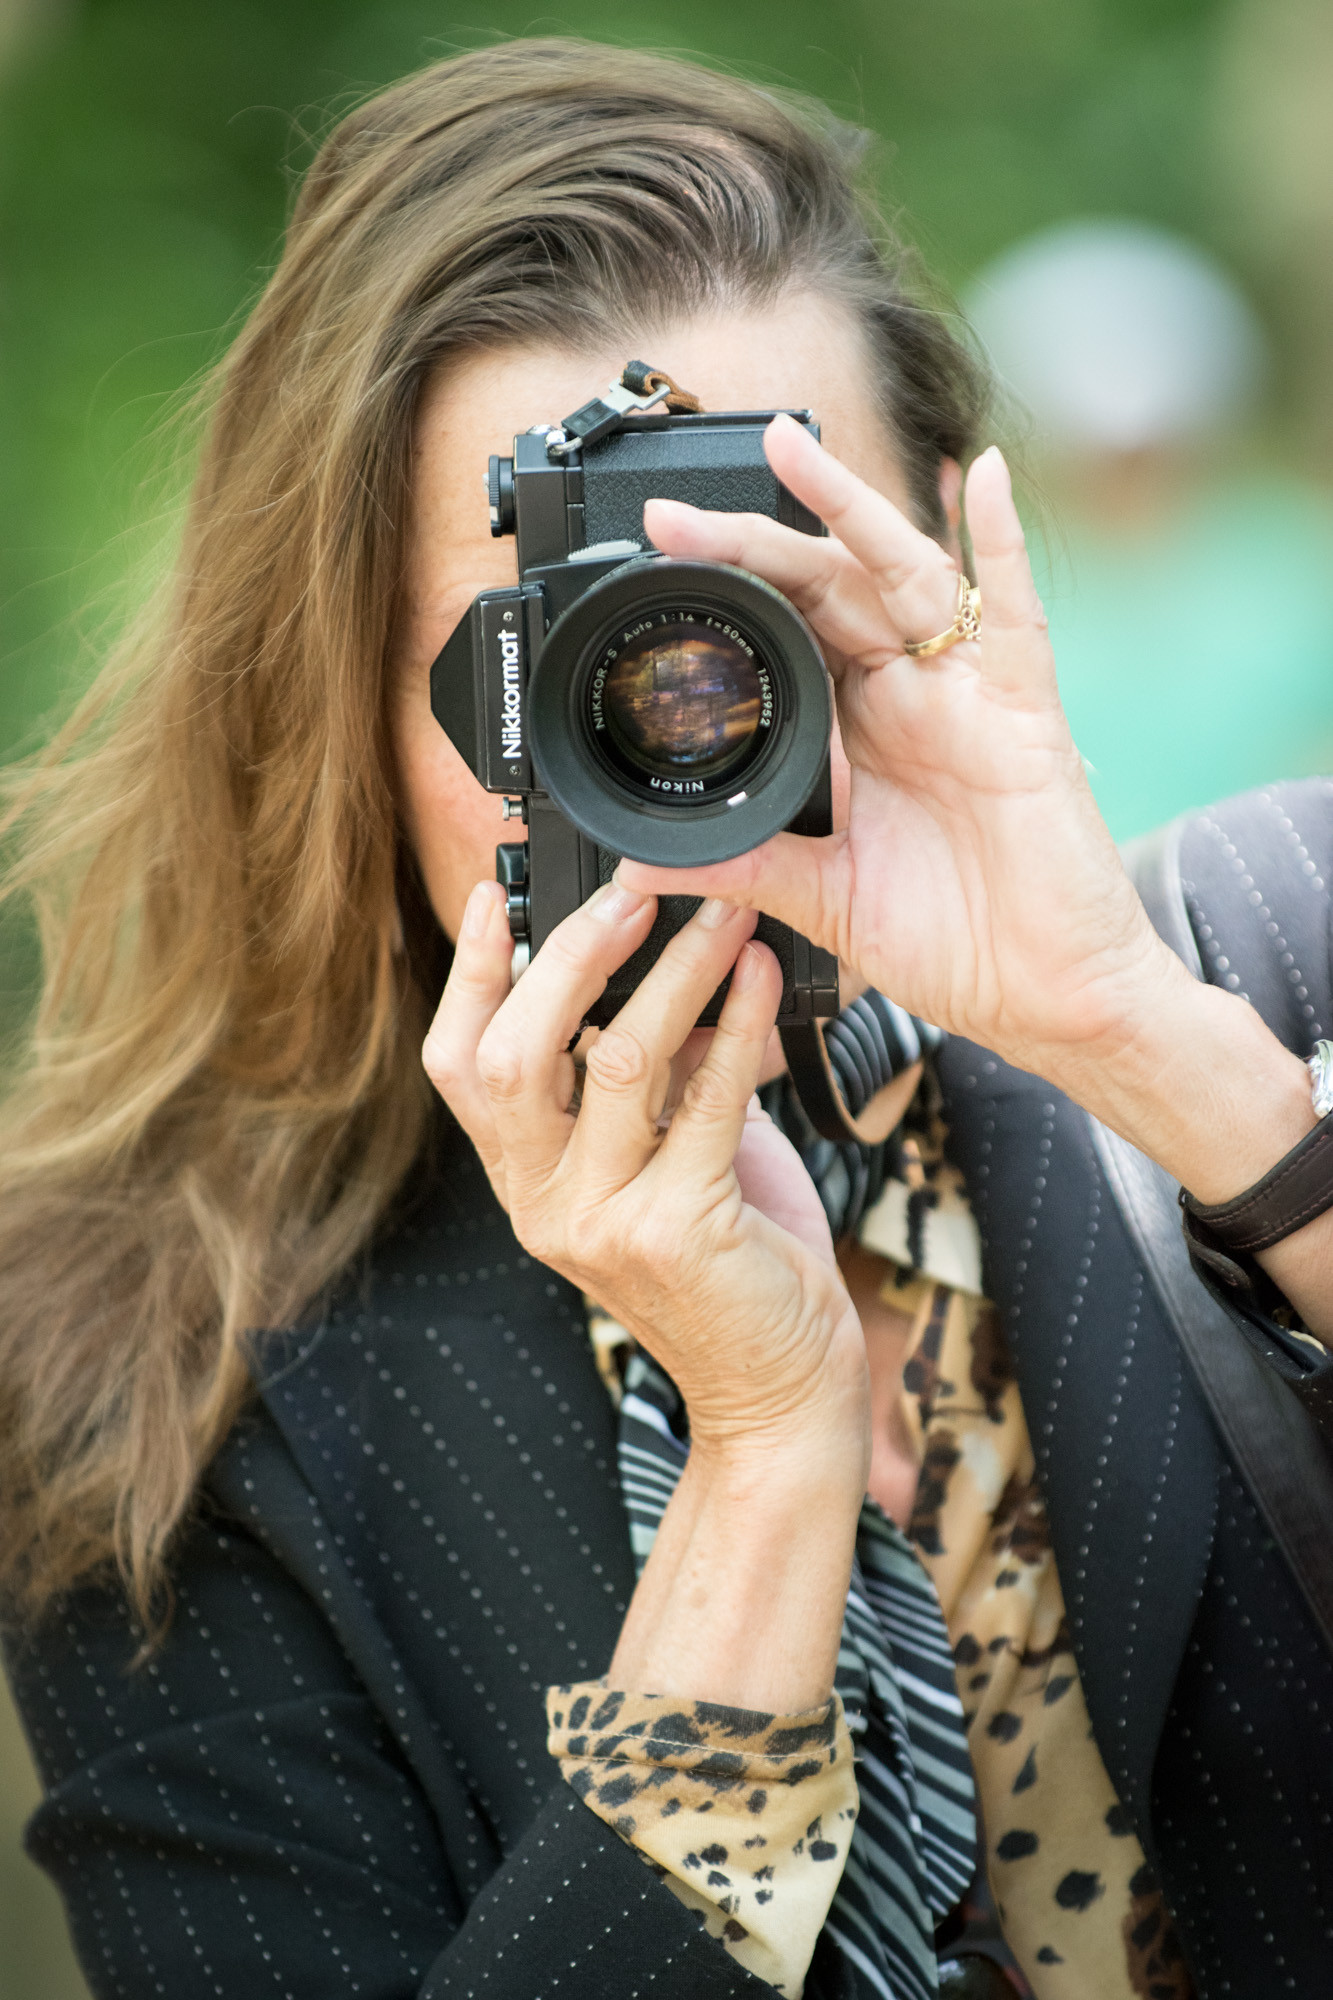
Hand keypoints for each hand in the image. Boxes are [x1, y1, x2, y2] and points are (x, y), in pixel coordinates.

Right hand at [422, 877, 869, 1462]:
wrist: (777, 1388)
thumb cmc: (729, 1263)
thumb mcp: (662, 1159)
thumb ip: (647, 1079)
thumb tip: (662, 971)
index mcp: (526, 1179)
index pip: (459, 1064)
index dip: (472, 974)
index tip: (494, 892)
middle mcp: (544, 1203)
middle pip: (513, 1054)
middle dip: (568, 956)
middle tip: (632, 896)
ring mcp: (604, 1223)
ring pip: (617, 1061)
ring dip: (677, 973)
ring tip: (727, 917)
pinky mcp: (679, 1232)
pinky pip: (709, 1101)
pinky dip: (740, 1026)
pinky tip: (763, 981)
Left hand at [618, 415, 1182, 1096]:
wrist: (1044, 998)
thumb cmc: (954, 943)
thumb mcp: (818, 899)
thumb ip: (740, 869)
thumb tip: (643, 865)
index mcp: (856, 734)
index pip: (782, 637)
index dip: (724, 599)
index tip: (654, 573)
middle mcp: (906, 699)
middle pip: (824, 589)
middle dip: (751, 544)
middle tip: (673, 515)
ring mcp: (965, 696)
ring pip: (901, 576)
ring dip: (847, 509)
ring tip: (787, 450)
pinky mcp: (1024, 713)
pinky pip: (1015, 613)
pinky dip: (1002, 539)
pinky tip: (982, 475)